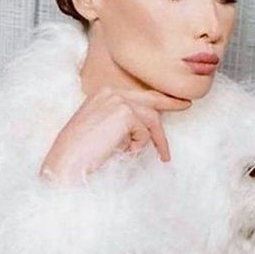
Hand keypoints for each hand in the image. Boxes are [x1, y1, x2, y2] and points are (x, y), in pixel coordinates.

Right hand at [40, 86, 191, 181]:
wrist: (68, 161)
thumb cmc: (80, 153)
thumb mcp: (100, 129)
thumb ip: (120, 121)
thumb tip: (145, 126)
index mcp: (102, 93)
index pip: (136, 95)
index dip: (155, 102)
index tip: (172, 103)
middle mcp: (111, 92)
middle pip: (149, 98)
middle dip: (170, 102)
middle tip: (186, 105)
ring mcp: (118, 101)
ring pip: (151, 119)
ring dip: (156, 140)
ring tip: (161, 155)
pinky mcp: (126, 114)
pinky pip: (145, 133)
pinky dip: (138, 147)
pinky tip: (123, 153)